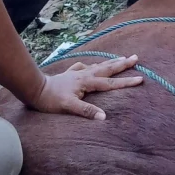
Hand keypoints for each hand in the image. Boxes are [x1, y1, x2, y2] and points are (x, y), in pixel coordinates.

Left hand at [29, 56, 143, 119]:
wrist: (34, 89)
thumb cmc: (51, 100)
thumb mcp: (69, 107)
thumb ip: (86, 111)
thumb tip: (104, 117)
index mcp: (87, 82)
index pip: (111, 83)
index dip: (127, 82)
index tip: (141, 79)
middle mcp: (84, 75)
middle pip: (107, 68)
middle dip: (122, 64)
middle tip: (135, 57)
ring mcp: (77, 73)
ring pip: (98, 66)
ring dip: (110, 62)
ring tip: (121, 57)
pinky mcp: (69, 74)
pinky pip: (84, 67)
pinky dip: (90, 65)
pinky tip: (90, 65)